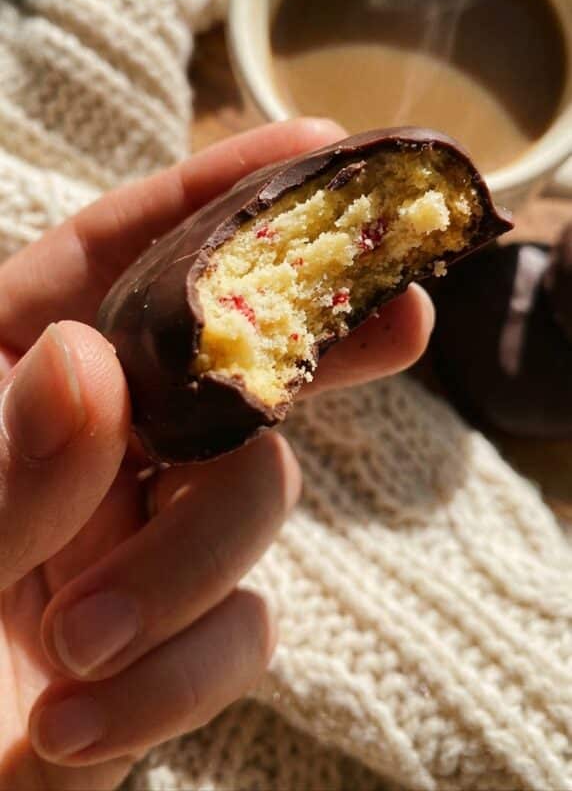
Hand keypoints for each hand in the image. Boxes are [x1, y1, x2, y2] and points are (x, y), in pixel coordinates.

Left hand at [0, 119, 433, 790]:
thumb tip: (89, 361)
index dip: (207, 194)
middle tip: (403, 317)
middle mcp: (89, 442)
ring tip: (76, 643)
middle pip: (221, 358)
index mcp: (9, 377)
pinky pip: (243, 629)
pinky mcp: (177, 637)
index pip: (109, 257)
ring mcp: (139, 535)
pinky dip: (179, 675)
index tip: (311, 148)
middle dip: (307, 340)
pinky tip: (81, 718)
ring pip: (248, 498)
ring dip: (183, 569)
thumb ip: (2, 464)